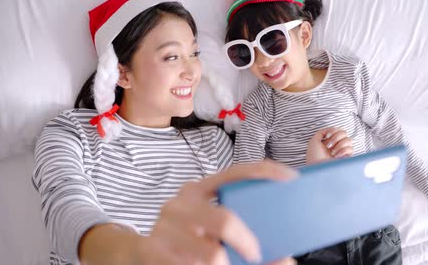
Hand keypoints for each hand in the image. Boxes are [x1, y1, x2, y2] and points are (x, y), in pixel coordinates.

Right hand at [140, 160, 298, 264]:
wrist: (135, 255)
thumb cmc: (184, 240)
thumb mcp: (208, 228)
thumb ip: (242, 233)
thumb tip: (286, 258)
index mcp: (198, 189)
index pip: (236, 172)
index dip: (264, 172)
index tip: (291, 178)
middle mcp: (181, 202)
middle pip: (225, 220)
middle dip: (248, 242)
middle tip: (256, 254)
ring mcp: (164, 226)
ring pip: (212, 253)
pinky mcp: (152, 251)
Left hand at [306, 127, 353, 164]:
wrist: (317, 168)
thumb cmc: (314, 156)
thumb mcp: (314, 140)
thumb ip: (322, 132)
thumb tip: (333, 128)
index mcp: (329, 141)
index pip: (338, 130)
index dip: (333, 131)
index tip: (327, 137)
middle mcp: (337, 145)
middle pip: (344, 133)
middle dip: (336, 137)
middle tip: (329, 145)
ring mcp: (343, 152)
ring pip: (349, 140)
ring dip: (340, 144)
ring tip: (332, 152)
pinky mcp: (347, 158)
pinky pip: (351, 148)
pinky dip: (343, 150)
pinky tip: (336, 156)